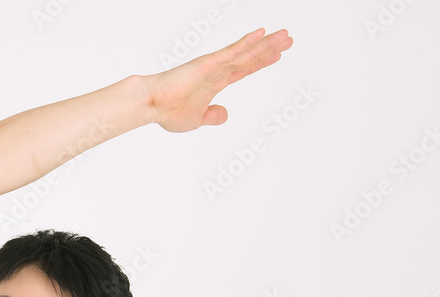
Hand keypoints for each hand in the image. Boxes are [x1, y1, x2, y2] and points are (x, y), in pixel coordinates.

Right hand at [140, 28, 292, 132]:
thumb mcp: (197, 119)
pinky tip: (261, 34)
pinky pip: (232, 51)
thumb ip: (212, 115)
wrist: (152, 105)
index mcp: (215, 83)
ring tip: (284, 35)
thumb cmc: (167, 112)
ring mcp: (214, 65)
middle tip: (288, 39)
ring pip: (245, 52)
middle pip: (249, 57)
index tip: (276, 56)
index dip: (260, 62)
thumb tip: (225, 115)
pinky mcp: (208, 63)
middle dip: (269, 48)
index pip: (243, 69)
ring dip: (266, 43)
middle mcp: (217, 71)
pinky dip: (247, 42)